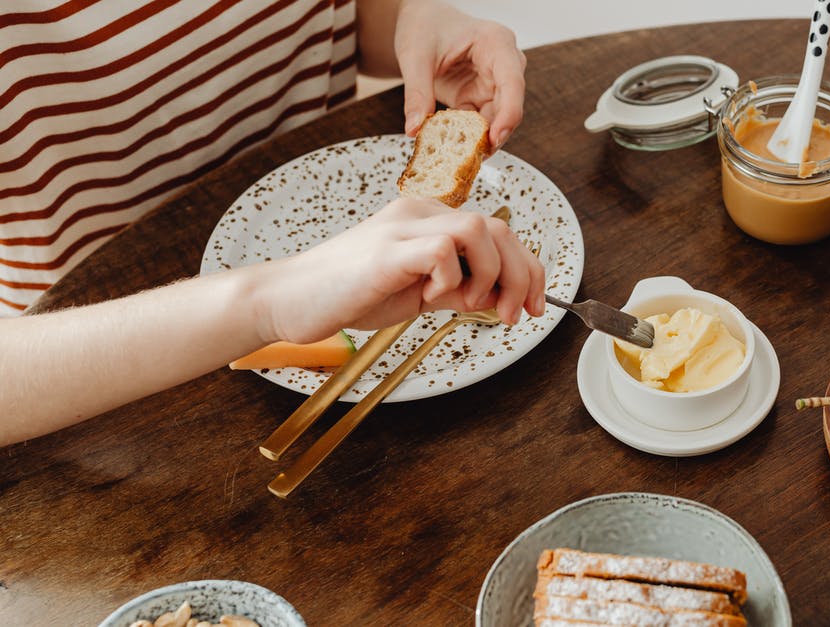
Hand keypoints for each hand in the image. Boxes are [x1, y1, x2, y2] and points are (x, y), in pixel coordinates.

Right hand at [251, 198, 544, 343]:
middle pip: (499, 228)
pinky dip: (453, 279)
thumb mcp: (416, 292)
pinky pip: (443, 249)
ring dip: (491, 275)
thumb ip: (456, 288)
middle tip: (515, 315)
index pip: (499, 231)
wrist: (288, 300)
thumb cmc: (347, 294)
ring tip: (470, 306)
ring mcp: (402, 227)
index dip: (529, 269)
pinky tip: (434, 298)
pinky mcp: (387, 250)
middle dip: (522, 276)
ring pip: (480, 230)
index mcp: (428, 220)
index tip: (535, 306)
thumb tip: (500, 297)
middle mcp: (419, 213)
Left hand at [394, 0, 525, 149]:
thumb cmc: (424, 27)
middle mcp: (503, 64)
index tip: (494, 138)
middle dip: (493, 134)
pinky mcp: (481, 97)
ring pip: (497, 119)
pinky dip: (468, 136)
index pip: (512, 83)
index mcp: (496, 43)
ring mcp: (494, 83)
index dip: (508, 113)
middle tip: (473, 158)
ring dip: (480, 139)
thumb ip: (417, 93)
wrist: (422, 22)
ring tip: (461, 157)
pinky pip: (481, 123)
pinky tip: (454, 147)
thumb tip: (414, 129)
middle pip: (508, 106)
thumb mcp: (415, 56)